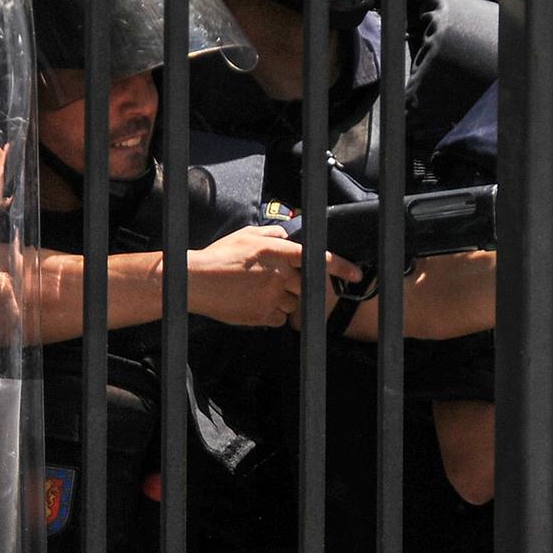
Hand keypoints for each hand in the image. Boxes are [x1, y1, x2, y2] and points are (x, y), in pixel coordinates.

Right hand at [188, 224, 360, 327]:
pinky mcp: (263, 315)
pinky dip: (271, 313)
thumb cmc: (219, 257)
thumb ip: (273, 235)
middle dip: (295, 284)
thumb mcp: (246, 235)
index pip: (317, 258)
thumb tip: (289, 235)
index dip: (341, 267)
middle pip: (305, 284)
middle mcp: (279, 274)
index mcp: (277, 252)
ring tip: (256, 291)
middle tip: (270, 281)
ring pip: (293, 303)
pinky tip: (252, 303)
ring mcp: (272, 297)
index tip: (356, 274)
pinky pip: (279, 318)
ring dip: (282, 299)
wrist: (196, 282)